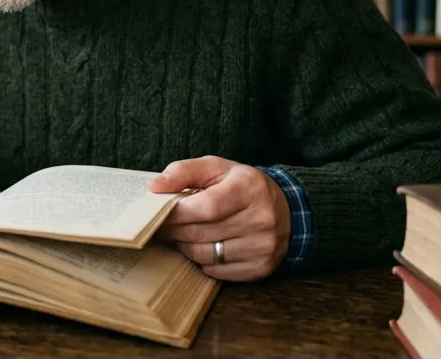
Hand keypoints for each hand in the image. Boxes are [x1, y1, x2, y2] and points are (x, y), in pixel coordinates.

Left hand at [148, 156, 290, 281]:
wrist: (285, 211)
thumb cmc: (242, 186)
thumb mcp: (217, 168)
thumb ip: (184, 171)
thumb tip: (154, 186)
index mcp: (249, 189)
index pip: (206, 207)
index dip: (177, 212)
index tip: (159, 211)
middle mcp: (260, 220)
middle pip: (201, 232)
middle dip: (174, 229)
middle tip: (160, 225)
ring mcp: (262, 247)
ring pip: (205, 255)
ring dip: (184, 246)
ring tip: (180, 234)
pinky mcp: (260, 268)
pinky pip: (216, 271)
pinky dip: (201, 261)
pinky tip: (200, 246)